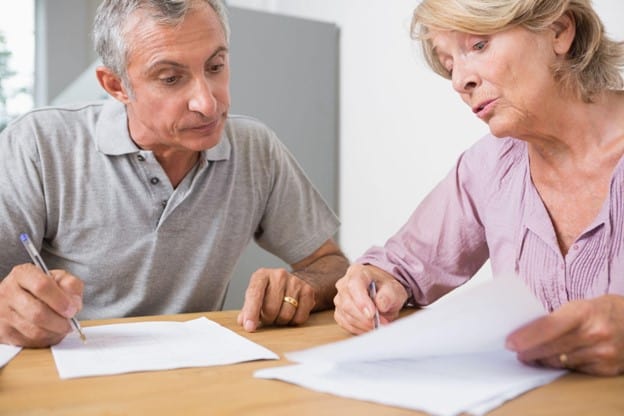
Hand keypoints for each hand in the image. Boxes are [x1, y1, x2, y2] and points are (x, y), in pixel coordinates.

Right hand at [0, 264, 83, 346]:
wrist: (19, 297)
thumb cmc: (41, 287)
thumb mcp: (59, 278)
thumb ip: (71, 285)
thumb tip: (74, 302)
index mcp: (23, 274)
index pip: (42, 286)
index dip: (60, 301)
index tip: (72, 309)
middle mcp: (8, 292)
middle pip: (37, 313)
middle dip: (59, 321)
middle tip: (70, 322)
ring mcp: (3, 313)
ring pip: (34, 331)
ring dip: (54, 332)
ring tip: (62, 327)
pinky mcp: (3, 331)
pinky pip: (29, 341)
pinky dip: (45, 340)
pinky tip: (51, 332)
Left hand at [237, 267, 315, 331]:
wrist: (293, 283)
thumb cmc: (270, 292)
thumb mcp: (256, 297)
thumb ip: (247, 309)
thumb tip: (243, 321)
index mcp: (262, 275)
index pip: (255, 294)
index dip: (251, 312)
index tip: (250, 327)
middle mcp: (279, 275)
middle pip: (271, 308)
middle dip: (268, 319)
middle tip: (268, 316)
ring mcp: (295, 282)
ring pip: (286, 315)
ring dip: (280, 321)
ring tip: (279, 313)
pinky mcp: (308, 290)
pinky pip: (300, 317)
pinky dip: (294, 321)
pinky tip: (291, 313)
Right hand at [333, 264, 407, 333]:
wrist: (381, 291)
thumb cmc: (385, 288)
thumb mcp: (394, 289)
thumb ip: (389, 295)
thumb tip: (381, 305)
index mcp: (357, 272)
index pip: (354, 285)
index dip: (361, 301)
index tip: (373, 314)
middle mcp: (343, 284)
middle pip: (348, 304)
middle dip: (365, 319)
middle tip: (382, 323)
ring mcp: (339, 299)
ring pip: (346, 316)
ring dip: (364, 325)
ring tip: (379, 325)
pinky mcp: (339, 312)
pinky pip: (345, 324)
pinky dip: (359, 329)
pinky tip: (369, 327)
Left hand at [505, 294, 623, 375]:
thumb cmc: (601, 311)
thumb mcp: (579, 306)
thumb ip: (556, 319)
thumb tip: (526, 332)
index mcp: (584, 312)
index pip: (548, 327)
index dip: (526, 337)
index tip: (510, 343)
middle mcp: (595, 333)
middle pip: (551, 347)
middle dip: (530, 351)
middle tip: (517, 352)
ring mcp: (603, 352)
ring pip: (561, 362)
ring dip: (543, 360)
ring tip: (531, 357)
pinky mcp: (608, 368)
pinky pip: (575, 370)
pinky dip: (562, 365)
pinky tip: (554, 361)